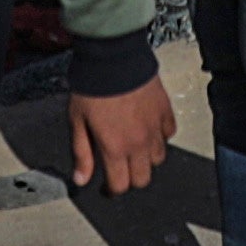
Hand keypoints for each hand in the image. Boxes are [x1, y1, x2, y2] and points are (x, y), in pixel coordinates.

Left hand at [70, 70, 173, 195]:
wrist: (113, 55)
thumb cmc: (92, 86)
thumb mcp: (77, 121)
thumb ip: (81, 153)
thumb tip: (81, 178)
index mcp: (115, 148)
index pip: (120, 185)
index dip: (111, 190)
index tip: (106, 187)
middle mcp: (139, 142)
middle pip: (142, 178)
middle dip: (130, 179)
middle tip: (119, 169)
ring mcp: (155, 127)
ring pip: (158, 159)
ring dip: (146, 159)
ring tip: (133, 148)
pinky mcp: (165, 111)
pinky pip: (168, 134)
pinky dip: (160, 136)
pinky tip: (148, 129)